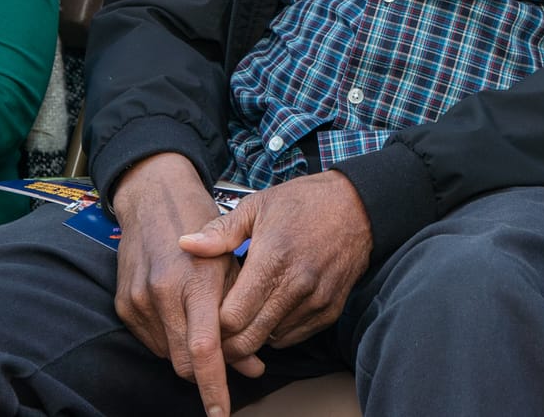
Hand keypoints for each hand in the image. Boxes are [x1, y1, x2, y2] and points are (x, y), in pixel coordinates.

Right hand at [109, 152, 243, 414]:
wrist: (153, 196)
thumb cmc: (202, 224)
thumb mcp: (232, 262)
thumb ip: (242, 316)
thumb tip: (254, 367)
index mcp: (195, 282)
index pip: (205, 350)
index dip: (214, 386)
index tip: (222, 412)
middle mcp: (163, 294)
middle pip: (183, 363)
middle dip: (205, 372)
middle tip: (227, 358)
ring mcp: (138, 300)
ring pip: (167, 354)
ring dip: (188, 351)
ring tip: (203, 320)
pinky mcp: (123, 303)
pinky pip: (150, 340)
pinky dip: (170, 337)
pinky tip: (181, 312)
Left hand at [181, 171, 372, 375]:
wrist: (357, 206)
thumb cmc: (303, 203)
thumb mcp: (258, 206)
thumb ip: (220, 232)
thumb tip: (185, 244)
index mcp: (273, 259)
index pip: (231, 318)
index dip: (212, 323)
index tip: (205, 313)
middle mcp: (297, 286)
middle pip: (248, 340)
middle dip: (227, 341)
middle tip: (217, 328)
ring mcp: (316, 302)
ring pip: (270, 341)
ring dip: (252, 334)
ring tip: (244, 314)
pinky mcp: (330, 311)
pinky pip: (293, 337)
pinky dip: (276, 331)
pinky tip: (270, 308)